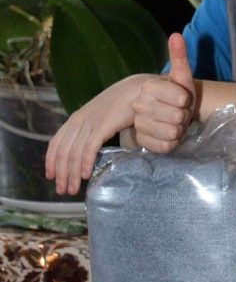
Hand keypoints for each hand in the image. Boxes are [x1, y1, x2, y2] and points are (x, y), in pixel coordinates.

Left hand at [45, 75, 145, 195]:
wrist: (138, 91)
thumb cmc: (125, 106)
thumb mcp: (104, 120)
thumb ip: (97, 133)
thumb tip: (96, 152)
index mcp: (76, 120)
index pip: (56, 143)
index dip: (51, 161)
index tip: (51, 176)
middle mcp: (78, 121)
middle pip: (63, 152)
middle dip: (61, 174)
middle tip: (62, 191)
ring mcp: (89, 123)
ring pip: (74, 153)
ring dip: (72, 174)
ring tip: (73, 189)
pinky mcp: (102, 126)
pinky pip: (89, 148)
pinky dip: (85, 163)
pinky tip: (86, 175)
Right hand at [131, 33, 196, 153]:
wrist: (165, 116)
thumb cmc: (176, 96)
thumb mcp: (182, 78)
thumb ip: (180, 57)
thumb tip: (176, 35)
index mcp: (149, 87)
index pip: (181, 98)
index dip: (187, 101)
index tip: (182, 99)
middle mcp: (139, 104)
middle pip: (177, 117)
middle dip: (184, 117)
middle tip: (179, 113)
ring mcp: (139, 124)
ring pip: (172, 132)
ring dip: (179, 131)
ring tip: (174, 125)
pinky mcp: (143, 142)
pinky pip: (167, 146)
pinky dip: (173, 143)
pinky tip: (168, 136)